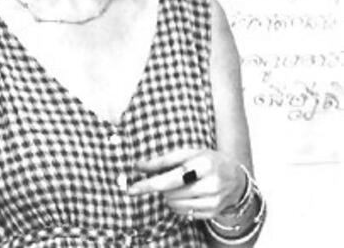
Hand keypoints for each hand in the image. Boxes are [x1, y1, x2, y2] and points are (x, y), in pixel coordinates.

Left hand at [129, 147, 245, 219]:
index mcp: (204, 164)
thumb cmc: (207, 160)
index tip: (131, 189)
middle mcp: (210, 184)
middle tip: (169, 178)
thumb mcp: (188, 153)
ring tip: (180, 186)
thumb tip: (138, 166)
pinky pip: (183, 214)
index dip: (150, 184)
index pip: (171, 178)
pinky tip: (188, 195)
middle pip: (170, 193)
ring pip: (175, 205)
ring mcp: (213, 201)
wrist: (236, 178)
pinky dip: (178, 205)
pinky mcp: (212, 213)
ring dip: (169, 196)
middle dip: (163, 187)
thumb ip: (163, 160)